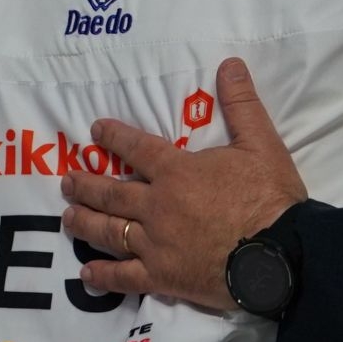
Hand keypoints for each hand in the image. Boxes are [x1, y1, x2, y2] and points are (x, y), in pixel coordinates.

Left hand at [60, 57, 308, 308]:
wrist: (276, 255)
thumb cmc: (268, 197)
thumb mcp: (261, 143)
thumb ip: (241, 104)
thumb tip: (229, 64)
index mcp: (177, 172)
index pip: (138, 149)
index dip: (115, 137)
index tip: (94, 130)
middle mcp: (156, 206)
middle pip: (112, 193)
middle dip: (86, 184)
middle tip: (67, 180)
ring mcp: (154, 245)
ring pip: (108, 232)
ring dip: (84, 223)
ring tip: (67, 217)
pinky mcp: (161, 277)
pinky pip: (123, 277)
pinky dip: (103, 275)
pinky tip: (87, 273)